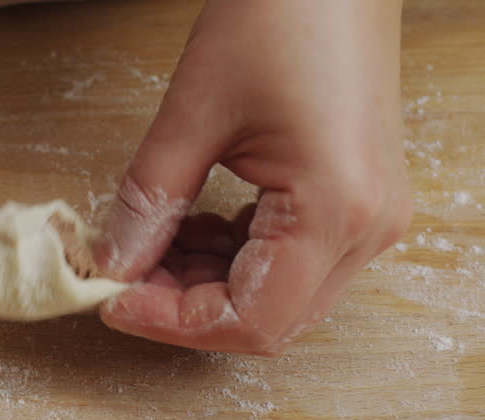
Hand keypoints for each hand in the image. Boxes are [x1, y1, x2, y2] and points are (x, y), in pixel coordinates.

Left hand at [95, 0, 412, 354]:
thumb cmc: (282, 15)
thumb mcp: (193, 112)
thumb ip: (149, 201)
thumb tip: (113, 263)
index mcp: (335, 210)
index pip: (251, 320)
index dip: (173, 323)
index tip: (113, 299)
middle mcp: (367, 228)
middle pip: (269, 321)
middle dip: (187, 308)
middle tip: (125, 275)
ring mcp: (371, 217)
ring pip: (279, 298)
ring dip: (208, 285)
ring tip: (152, 244)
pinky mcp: (359, 202)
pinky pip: (293, 263)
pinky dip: (235, 259)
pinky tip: (193, 227)